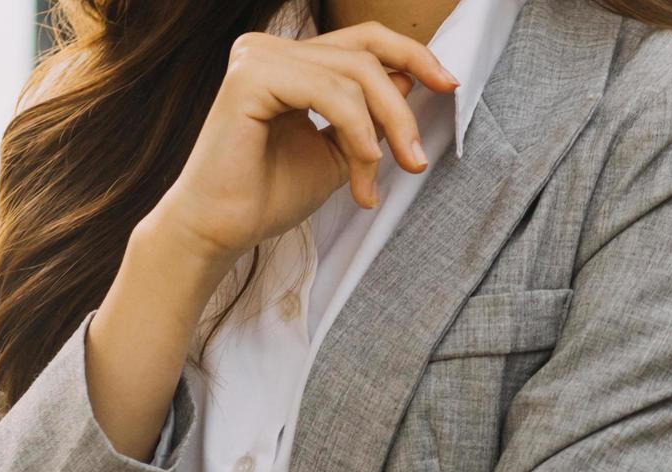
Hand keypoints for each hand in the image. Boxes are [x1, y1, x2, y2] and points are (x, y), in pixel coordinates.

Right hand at [143, 22, 458, 261]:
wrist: (223, 231)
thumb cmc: (271, 195)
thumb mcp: (340, 148)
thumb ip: (371, 113)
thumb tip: (411, 76)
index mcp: (288, 59)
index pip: (362, 41)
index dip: (412, 56)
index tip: (448, 86)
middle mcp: (268, 48)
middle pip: (366, 55)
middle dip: (400, 110)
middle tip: (416, 162)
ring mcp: (257, 57)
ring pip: (355, 75)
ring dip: (380, 133)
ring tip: (373, 182)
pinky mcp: (250, 77)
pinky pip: (331, 93)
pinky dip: (357, 132)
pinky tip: (360, 168)